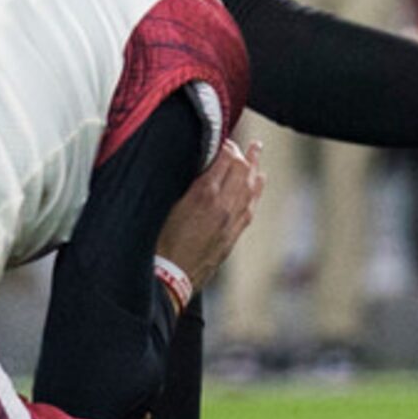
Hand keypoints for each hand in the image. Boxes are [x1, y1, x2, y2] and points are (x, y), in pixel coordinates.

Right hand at [154, 132, 264, 291]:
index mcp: (204, 194)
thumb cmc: (159, 241)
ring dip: (254, 167)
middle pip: (241, 170)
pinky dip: (256, 190)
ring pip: (250, 187)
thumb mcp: (166, 205)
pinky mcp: (233, 235)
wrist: (169, 278)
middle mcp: (223, 205)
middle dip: (243, 153)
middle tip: (242, 143)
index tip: (223, 140)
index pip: (224, 159)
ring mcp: (231, 221)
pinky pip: (250, 207)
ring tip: (257, 151)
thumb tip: (198, 166)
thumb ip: (186, 183)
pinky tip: (258, 181)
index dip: (226, 146)